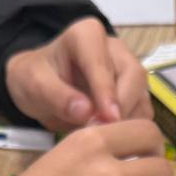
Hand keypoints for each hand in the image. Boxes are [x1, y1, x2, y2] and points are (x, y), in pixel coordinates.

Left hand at [5, 16, 150, 132]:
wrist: (40, 87)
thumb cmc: (35, 79)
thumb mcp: (33, 85)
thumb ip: (57, 96)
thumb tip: (87, 112)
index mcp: (87, 35)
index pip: (104, 64)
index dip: (107, 93)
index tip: (108, 119)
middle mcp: (115, 49)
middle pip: (134, 77)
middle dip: (122, 108)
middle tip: (105, 135)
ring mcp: (128, 70)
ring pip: (142, 96)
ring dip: (129, 121)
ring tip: (105, 140)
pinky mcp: (134, 93)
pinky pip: (142, 112)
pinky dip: (132, 128)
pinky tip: (113, 139)